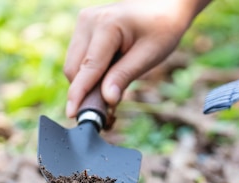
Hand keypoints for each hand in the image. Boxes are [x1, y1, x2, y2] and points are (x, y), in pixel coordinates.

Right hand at [64, 0, 208, 118]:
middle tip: (107, 109)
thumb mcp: (149, 55)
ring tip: (113, 86)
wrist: (165, 5)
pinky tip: (109, 74)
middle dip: (86, 90)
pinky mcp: (84, 27)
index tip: (73, 114)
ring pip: (74, 65)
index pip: (88, 68)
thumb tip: (107, 100)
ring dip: (87, 82)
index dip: (79, 94)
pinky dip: (89, 72)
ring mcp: (84, 22)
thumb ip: (124, 76)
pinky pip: (79, 57)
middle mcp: (89, 21)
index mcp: (106, 25)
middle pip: (75, 69)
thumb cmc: (162, 28)